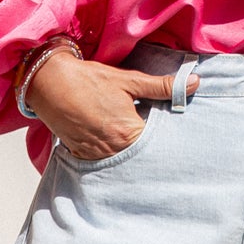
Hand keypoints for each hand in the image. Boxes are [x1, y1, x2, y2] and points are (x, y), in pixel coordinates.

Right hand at [23, 50, 198, 160]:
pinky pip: (104, 164)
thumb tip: (194, 83)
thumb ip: (161, 86)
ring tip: (141, 149)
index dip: (167, 142)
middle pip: (141, 158)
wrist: (49, 83)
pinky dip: (114, 158)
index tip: (178, 142)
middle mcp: (112, 149)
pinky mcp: (82, 156)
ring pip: (123, 163)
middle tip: (162, 147)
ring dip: (133, 157)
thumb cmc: (90, 79)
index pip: (158, 146)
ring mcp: (95, 155)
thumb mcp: (129, 81)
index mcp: (128, 132)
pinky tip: (118, 149)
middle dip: (151, 153)